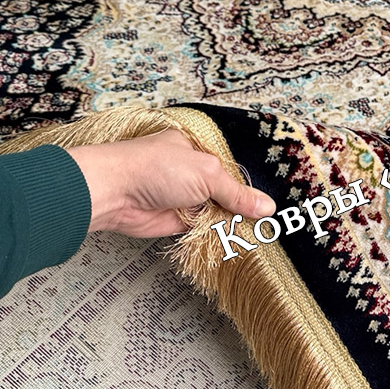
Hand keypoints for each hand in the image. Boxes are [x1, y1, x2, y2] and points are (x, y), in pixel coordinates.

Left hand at [67, 129, 275, 237]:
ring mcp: (185, 197)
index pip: (232, 168)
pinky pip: (205, 228)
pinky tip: (240, 238)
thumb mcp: (206, 174)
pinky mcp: (178, 220)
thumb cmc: (156, 168)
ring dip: (233, 221)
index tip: (271, 202)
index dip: (250, 185)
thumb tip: (267, 206)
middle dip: (245, 205)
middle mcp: (192, 172)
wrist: (115, 193)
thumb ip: (237, 194)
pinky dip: (219, 233)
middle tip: (274, 220)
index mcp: (198, 149)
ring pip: (218, 211)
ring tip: (264, 231)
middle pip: (226, 191)